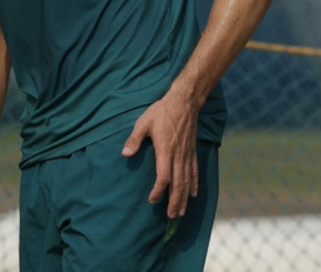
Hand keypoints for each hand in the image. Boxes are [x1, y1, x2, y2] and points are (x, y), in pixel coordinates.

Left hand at [121, 92, 198, 218]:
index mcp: (166, 150)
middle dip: (175, 202)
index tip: (152, 200)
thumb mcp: (143, 122)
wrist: (184, 102)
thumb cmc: (162, 112)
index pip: (164, 177)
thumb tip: (125, 154)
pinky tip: (194, 194)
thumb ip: (134, 139)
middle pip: (178, 184)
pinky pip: (195, 171)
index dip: (159, 191)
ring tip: (181, 212)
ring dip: (184, 198)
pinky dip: (195, 185)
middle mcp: (179, 156)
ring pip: (188, 181)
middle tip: (171, 217)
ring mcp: (187, 154)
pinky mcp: (192, 151)